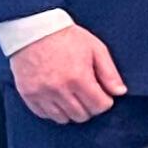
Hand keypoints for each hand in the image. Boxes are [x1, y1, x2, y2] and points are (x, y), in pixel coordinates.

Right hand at [8, 23, 126, 125]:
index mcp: (78, 78)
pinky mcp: (27, 94)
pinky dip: (53, 110)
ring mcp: (41, 93)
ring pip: (63, 118)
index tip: (102, 95)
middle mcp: (59, 89)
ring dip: (72, 111)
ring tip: (72, 96)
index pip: (99, 106)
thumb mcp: (96, 49)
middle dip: (89, 107)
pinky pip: (44, 114)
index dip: (105, 102)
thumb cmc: (66, 36)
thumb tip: (119, 92)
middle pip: (82, 115)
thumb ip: (109, 73)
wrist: (34, 29)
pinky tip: (57, 98)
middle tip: (88, 95)